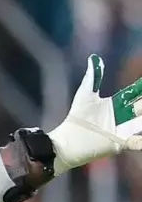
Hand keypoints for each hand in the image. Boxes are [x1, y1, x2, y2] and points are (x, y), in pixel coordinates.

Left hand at [50, 55, 141, 171]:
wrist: (67, 140)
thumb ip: (92, 77)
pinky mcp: (119, 143)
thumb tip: (94, 57)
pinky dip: (141, 141)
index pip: (135, 93)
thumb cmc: (76, 117)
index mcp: (116, 104)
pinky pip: (135, 142)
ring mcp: (123, 130)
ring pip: (141, 123)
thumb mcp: (85, 95)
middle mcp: (123, 117)